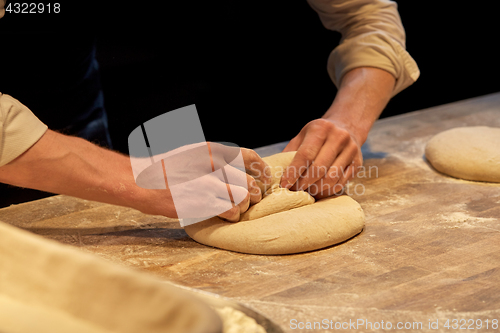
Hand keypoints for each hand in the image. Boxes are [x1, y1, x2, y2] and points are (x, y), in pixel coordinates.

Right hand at [135, 143, 270, 221]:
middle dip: (253, 193)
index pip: (248, 156)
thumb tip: (240, 169)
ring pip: (243, 197)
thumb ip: (214, 159)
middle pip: (249, 181)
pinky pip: (232, 211)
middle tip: (250, 198)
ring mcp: (208, 183)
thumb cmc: (166, 169)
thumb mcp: (191, 153)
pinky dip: (233, 215)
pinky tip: (225, 215)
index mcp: (211, 149)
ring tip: (236, 208)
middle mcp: (212, 164)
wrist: (141, 182)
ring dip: (243, 205)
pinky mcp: (203, 202)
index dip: (262, 168)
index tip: (266, 177)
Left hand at [279, 67, 395, 198]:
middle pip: (318, 168)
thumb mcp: (303, 135)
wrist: (347, 126)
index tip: (284, 185)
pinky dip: (327, 191)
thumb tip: (274, 173)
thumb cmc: (318, 134)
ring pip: (331, 178)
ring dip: (316, 189)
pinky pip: (341, 183)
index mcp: (321, 129)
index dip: (293, 172)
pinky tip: (318, 192)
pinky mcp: (357, 163)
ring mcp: (351, 150)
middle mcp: (339, 137)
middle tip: (294, 191)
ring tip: (306, 192)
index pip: (305, 155)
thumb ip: (290, 152)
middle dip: (303, 183)